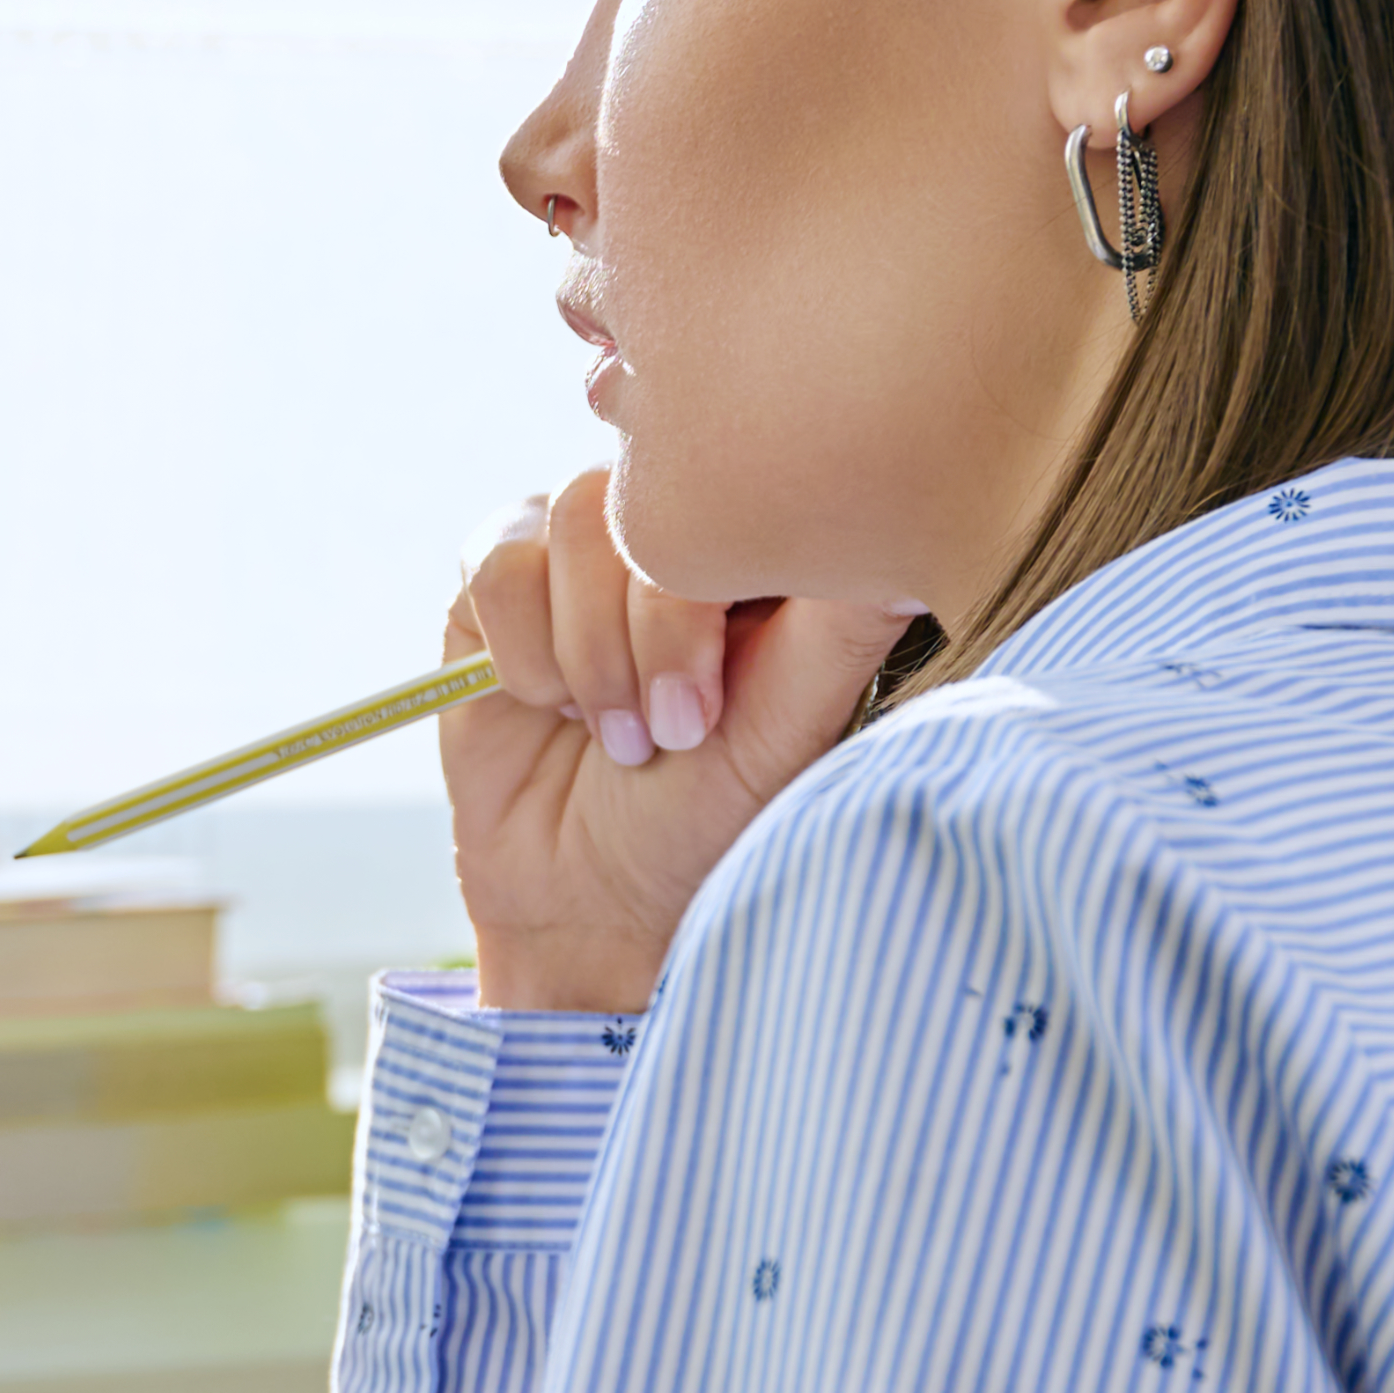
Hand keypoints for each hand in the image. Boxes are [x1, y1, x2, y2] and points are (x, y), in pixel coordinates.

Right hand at [440, 470, 916, 1014]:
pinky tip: (549, 708)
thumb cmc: (707, 821)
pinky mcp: (499, 580)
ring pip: (565, 521)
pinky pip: (497, 566)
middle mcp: (671, 535)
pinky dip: (523, 655)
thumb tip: (896, 532)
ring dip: (586, 653)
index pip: (740, 490)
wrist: (590, 903)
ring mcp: (581, 551)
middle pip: (643, 502)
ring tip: (615, 734)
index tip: (709, 713)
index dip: (707, 597)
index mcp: (755, 553)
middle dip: (646, 637)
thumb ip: (840, 625)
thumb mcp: (787, 730)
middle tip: (666, 737)